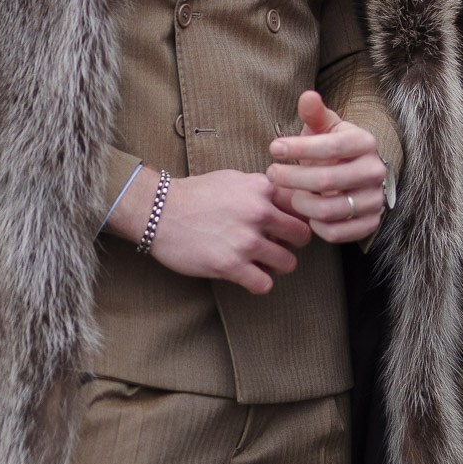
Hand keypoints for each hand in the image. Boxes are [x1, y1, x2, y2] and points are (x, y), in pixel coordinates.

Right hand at [107, 166, 310, 293]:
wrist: (159, 211)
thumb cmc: (196, 195)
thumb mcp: (234, 179)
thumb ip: (262, 188)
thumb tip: (289, 199)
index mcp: (262, 188)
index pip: (303, 205)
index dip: (300, 216)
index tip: (290, 223)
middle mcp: (259, 213)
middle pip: (303, 236)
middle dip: (294, 243)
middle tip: (279, 245)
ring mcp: (245, 241)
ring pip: (288, 263)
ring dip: (278, 265)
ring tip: (263, 262)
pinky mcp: (230, 266)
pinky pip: (264, 284)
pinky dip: (260, 283)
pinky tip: (249, 275)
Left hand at [266, 89, 387, 244]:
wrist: (357, 177)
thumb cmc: (333, 149)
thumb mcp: (325, 128)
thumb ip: (315, 114)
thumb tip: (307, 96)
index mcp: (365, 143)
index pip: (331, 146)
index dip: (299, 148)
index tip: (273, 148)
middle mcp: (375, 171)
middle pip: (326, 180)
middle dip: (291, 178)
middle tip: (271, 174)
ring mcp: (375, 200)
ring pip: (329, 210)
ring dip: (301, 204)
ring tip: (289, 195)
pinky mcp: (371, 224)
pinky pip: (337, 232)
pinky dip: (316, 225)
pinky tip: (307, 213)